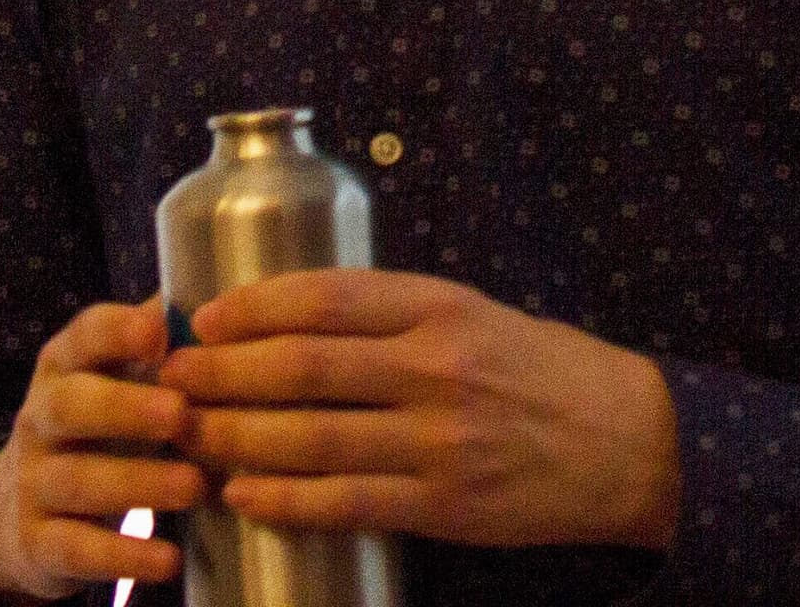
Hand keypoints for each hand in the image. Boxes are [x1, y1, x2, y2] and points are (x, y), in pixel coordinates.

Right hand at [0, 298, 203, 598]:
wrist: (17, 513)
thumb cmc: (95, 427)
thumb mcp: (114, 377)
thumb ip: (158, 339)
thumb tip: (221, 297)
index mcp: (63, 365)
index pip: (84, 337)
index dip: (118, 332)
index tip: (160, 332)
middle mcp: (39, 417)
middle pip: (70, 406)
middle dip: (125, 408)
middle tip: (181, 413)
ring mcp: (33, 481)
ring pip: (77, 479)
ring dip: (138, 484)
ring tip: (195, 488)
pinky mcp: (37, 542)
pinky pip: (75, 548)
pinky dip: (121, 556)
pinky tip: (168, 560)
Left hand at [156, 269, 679, 552]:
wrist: (627, 442)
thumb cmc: (542, 371)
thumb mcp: (475, 314)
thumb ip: (396, 315)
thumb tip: (297, 316)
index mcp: (440, 306)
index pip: (325, 297)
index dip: (252, 308)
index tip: (203, 318)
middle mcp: (436, 366)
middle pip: (303, 366)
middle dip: (224, 372)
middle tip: (172, 377)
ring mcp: (439, 439)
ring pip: (313, 436)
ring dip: (237, 435)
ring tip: (189, 434)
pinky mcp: (444, 503)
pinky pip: (346, 501)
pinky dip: (286, 498)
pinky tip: (244, 492)